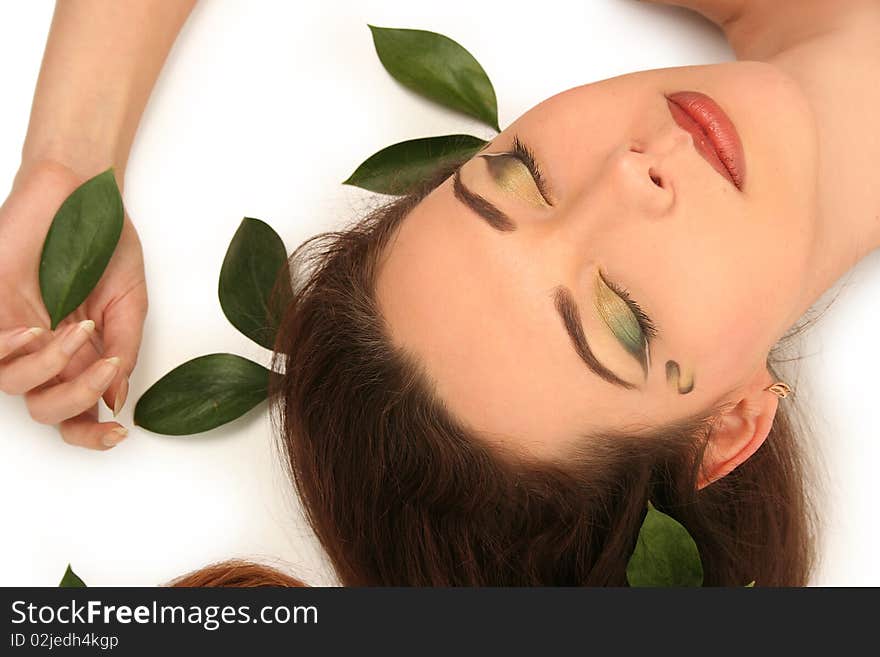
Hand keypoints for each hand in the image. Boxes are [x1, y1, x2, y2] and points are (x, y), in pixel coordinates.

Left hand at [0, 159, 147, 449]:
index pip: (76, 411)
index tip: (117, 435)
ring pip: (13, 386)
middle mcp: (44, 351)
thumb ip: (123, 349)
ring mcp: (14, 329)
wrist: (84, 193)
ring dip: (51, 370)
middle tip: (108, 366)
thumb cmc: (108, 243)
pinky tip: (36, 329)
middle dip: (78, 402)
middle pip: (46, 410)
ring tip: (80, 332)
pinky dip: (11, 350)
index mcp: (79, 356)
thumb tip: (116, 398)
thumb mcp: (130, 303)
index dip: (92, 435)